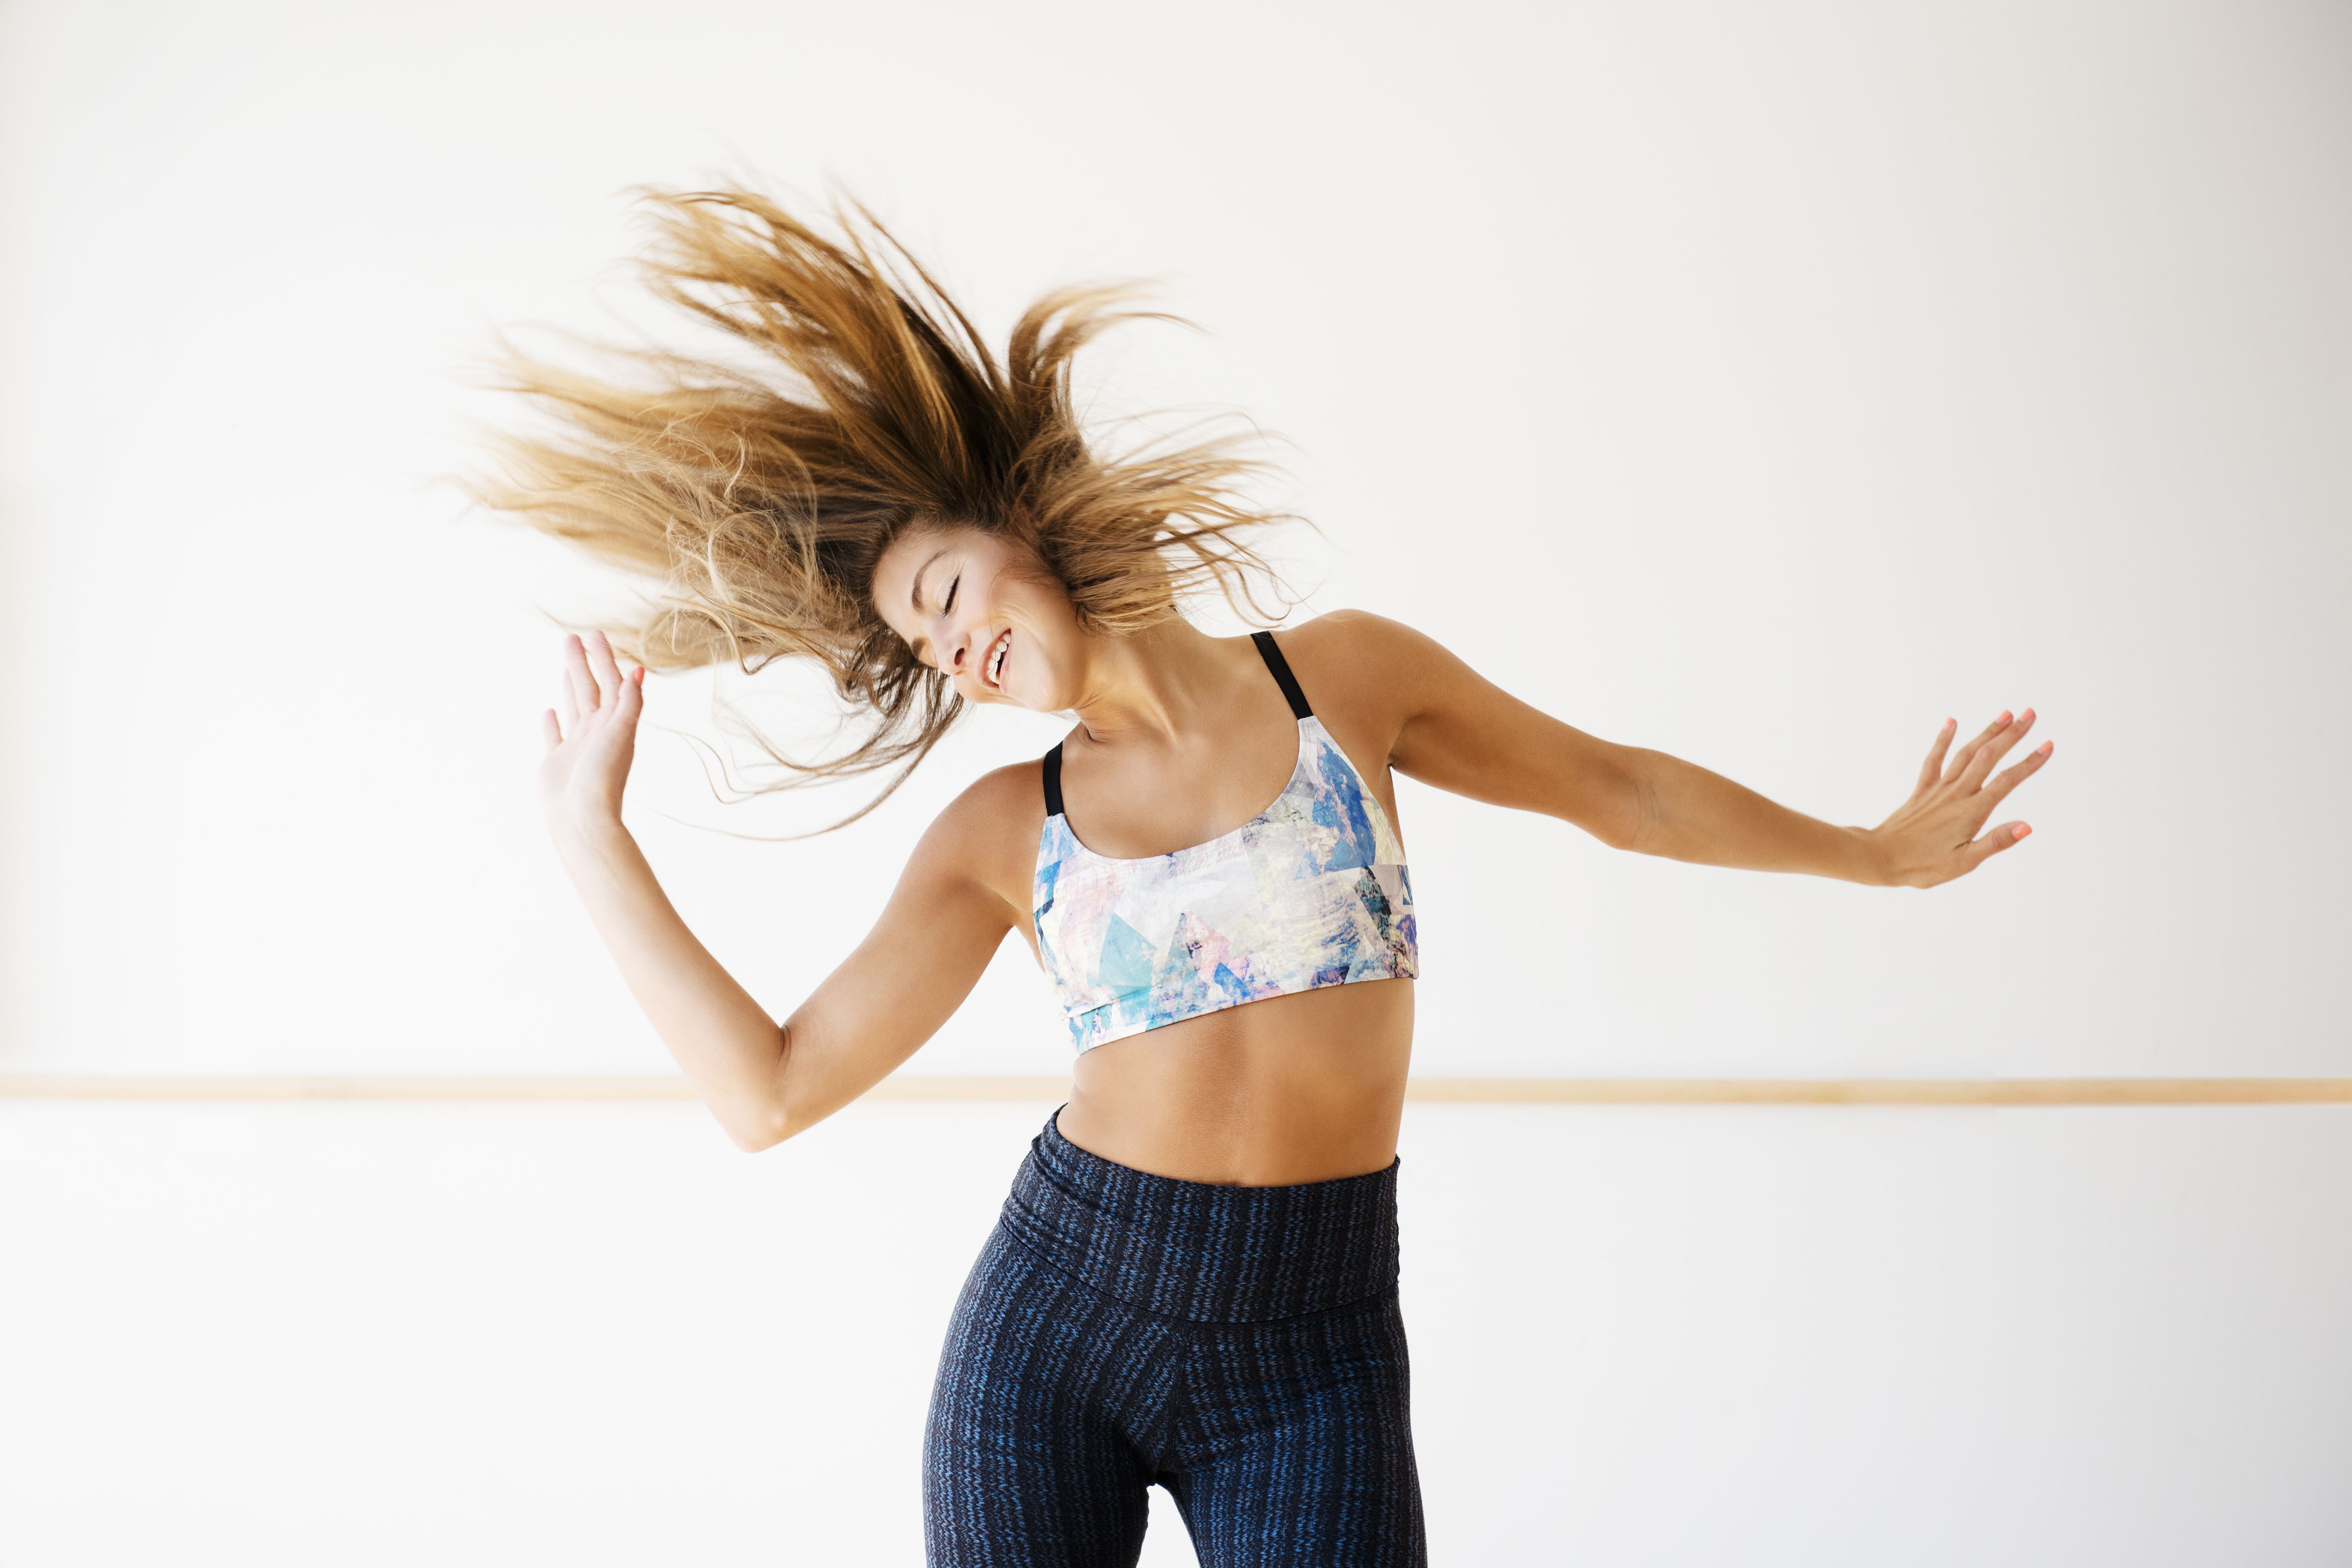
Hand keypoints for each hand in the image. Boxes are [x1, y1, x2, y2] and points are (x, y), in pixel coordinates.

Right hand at [539, 631, 644, 838]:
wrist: (583, 819)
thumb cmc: (603, 779)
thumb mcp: (620, 735)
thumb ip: (629, 704)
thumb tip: (638, 672)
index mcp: (613, 724)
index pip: (609, 682)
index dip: (602, 658)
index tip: (593, 635)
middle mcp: (596, 733)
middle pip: (589, 689)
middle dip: (582, 663)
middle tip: (571, 637)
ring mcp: (576, 747)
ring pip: (574, 707)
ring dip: (571, 685)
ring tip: (567, 664)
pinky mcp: (556, 763)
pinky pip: (555, 736)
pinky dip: (553, 722)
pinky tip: (549, 710)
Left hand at [1866, 709, 2052, 887]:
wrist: (1878, 858)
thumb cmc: (1922, 866)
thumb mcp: (1964, 862)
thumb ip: (1995, 842)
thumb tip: (2027, 826)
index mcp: (1971, 812)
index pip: (2007, 782)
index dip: (2029, 763)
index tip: (2048, 745)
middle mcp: (1956, 795)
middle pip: (1988, 757)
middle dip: (2011, 734)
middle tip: (2030, 714)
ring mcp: (1938, 790)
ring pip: (1966, 754)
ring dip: (1986, 732)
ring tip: (2005, 714)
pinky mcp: (1922, 791)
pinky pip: (1933, 760)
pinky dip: (1943, 740)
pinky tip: (1952, 722)